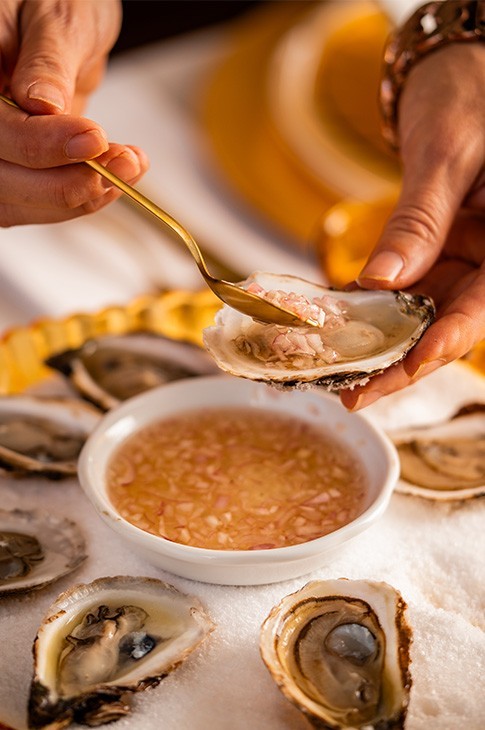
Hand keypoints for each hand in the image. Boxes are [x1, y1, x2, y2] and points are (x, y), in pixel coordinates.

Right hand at [0, 0, 148, 225]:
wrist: (63, 25)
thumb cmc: (55, 3)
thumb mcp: (56, 16)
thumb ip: (47, 61)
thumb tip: (41, 103)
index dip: (41, 144)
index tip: (93, 138)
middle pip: (1, 180)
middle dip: (66, 182)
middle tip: (122, 162)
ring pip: (19, 202)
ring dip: (80, 196)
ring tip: (129, 166)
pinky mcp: (18, 171)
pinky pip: (40, 204)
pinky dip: (82, 199)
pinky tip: (116, 178)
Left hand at [340, 43, 484, 409]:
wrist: (459, 74)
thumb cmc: (469, 97)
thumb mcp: (447, 155)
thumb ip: (418, 219)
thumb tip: (380, 281)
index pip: (479, 309)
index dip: (443, 344)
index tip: (404, 366)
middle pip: (446, 326)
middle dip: (398, 362)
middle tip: (352, 394)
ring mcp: (460, 260)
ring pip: (420, 315)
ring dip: (377, 344)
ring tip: (333, 372)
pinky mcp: (433, 253)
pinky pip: (401, 288)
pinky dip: (368, 306)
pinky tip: (335, 324)